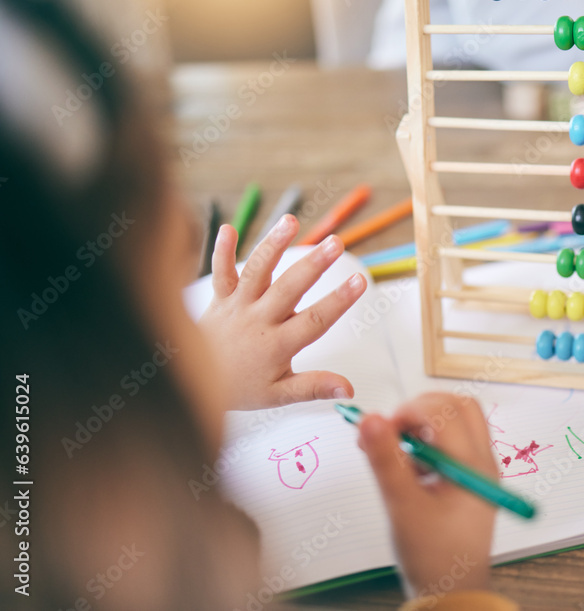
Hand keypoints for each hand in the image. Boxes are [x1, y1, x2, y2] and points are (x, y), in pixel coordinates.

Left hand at [199, 215, 366, 409]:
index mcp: (277, 345)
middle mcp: (258, 321)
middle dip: (314, 265)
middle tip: (336, 244)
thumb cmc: (239, 387)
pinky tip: (228, 228)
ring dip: (272, 245)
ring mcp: (237, 306)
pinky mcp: (219, 298)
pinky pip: (219, 272)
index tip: (360, 282)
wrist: (191, 381)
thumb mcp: (279, 394)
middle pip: (289, 289)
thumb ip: (314, 387)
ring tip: (290, 222)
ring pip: (257, 272)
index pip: (314, 321)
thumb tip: (349, 390)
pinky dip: (220, 251)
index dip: (339, 301)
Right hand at [359, 393, 496, 598]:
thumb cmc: (431, 556)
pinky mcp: (470, 478)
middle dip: (420, 410)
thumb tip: (370, 418)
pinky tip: (409, 469)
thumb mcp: (402, 506)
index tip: (381, 430)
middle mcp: (483, 461)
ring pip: (459, 421)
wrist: (452, 592)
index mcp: (472, 465)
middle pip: (458, 406)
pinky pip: (455, 443)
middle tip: (391, 432)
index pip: (444, 412)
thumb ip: (385, 459)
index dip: (408, 412)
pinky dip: (430, 443)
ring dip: (426, 425)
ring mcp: (479, 469)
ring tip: (398, 453)